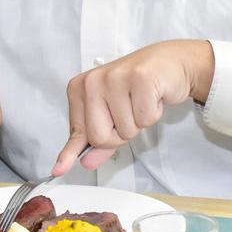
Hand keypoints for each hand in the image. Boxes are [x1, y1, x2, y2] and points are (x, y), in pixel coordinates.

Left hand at [52, 40, 214, 174]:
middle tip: (129, 112)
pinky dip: (154, 113)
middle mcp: (93, 80)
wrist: (170, 63)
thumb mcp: (113, 114)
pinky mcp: (140, 78)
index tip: (61, 168)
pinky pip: (145, 120)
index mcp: (79, 88)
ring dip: (140, 122)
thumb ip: (98, 140)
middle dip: (120, 134)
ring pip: (125, 130)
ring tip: (142, 100)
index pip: (78, 134)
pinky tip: (153, 96)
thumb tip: (87, 162)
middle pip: (99, 137)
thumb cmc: (139, 86)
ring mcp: (115, 77)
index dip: (86, 148)